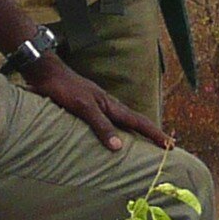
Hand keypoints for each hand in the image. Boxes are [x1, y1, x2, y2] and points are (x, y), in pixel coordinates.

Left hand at [31, 53, 170, 152]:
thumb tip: (119, 146)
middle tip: (166, 147)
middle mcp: (109, 106)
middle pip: (136, 122)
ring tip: (144, 145)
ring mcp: (99, 106)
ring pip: (123, 122)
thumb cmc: (65, 89)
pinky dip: (118, 131)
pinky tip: (113, 136)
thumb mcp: (84, 108)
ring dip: (136, 133)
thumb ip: (101, 126)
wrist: (48, 73)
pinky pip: (109, 123)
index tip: (170, 146)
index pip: (139, 122)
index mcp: (111, 106)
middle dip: (151, 134)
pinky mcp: (88, 108)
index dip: (155, 135)